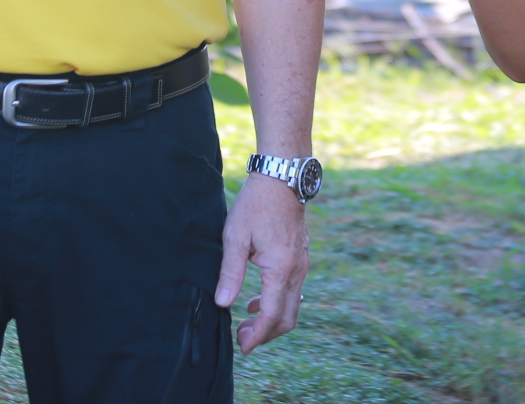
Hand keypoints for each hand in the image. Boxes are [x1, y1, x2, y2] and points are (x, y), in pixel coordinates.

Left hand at [215, 172, 307, 353]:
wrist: (282, 178)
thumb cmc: (255, 205)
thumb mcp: (235, 237)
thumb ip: (230, 273)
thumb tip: (223, 304)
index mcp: (280, 269)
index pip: (271, 315)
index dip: (257, 336)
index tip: (242, 346)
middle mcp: (296, 270)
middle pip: (287, 318)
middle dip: (266, 334)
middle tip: (242, 337)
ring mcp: (301, 264)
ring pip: (292, 306)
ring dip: (271, 319)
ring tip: (245, 320)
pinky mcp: (300, 258)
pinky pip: (293, 291)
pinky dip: (277, 303)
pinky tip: (256, 299)